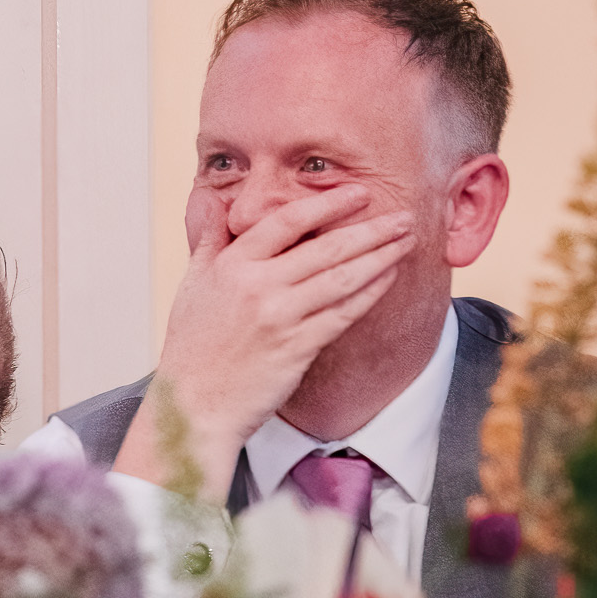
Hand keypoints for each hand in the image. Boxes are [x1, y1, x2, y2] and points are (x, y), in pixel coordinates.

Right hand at [115, 185, 414, 496]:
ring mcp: (281, 318)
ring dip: (380, 257)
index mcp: (232, 265)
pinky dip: (369, 293)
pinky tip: (388, 278)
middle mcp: (258, 286)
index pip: (287, 221)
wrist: (194, 403)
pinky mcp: (298, 348)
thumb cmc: (191, 346)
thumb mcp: (191, 283)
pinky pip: (343, 314)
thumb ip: (209, 239)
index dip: (328, 204)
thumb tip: (211, 200)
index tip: (358, 194)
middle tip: (402, 216)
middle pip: (326, 247)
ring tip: (405, 242)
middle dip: (371, 229)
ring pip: (342, 278)